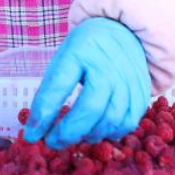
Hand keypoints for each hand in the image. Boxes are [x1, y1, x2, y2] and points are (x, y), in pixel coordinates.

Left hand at [23, 17, 151, 149]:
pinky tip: (98, 129)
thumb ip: (51, 91)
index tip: (32, 135)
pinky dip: (111, 133)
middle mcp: (108, 63)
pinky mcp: (142, 91)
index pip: (59, 86)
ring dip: (89, 135)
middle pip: (90, 108)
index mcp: (81, 50)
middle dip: (68, 132)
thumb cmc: (85, 51)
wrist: (122, 32)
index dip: (44, 115)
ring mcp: (129, 78)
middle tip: (53, 142)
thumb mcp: (63, 59)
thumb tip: (36, 131)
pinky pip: (128, 123)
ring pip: (111, 120)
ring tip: (76, 135)